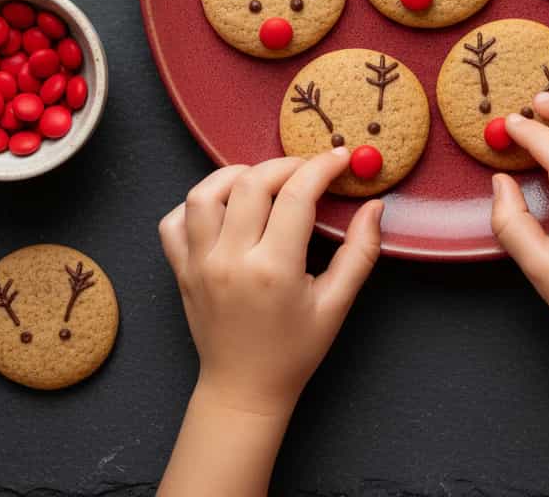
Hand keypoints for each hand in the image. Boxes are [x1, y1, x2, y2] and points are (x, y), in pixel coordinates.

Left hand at [158, 151, 382, 414]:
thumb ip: (361, 252)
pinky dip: (196, 204)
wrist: (244, 390)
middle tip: (307, 170)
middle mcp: (230, 261)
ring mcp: (199, 264)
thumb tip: (375, 207)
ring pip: (204, 194)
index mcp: (273, 269)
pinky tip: (224, 207)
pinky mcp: (180, 270)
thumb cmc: (294, 351)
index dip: (322, 167)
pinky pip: (173, 221)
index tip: (340, 158)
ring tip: (262, 180)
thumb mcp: (336, 304)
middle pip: (250, 183)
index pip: (297, 195)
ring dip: (235, 175)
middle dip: (285, 164)